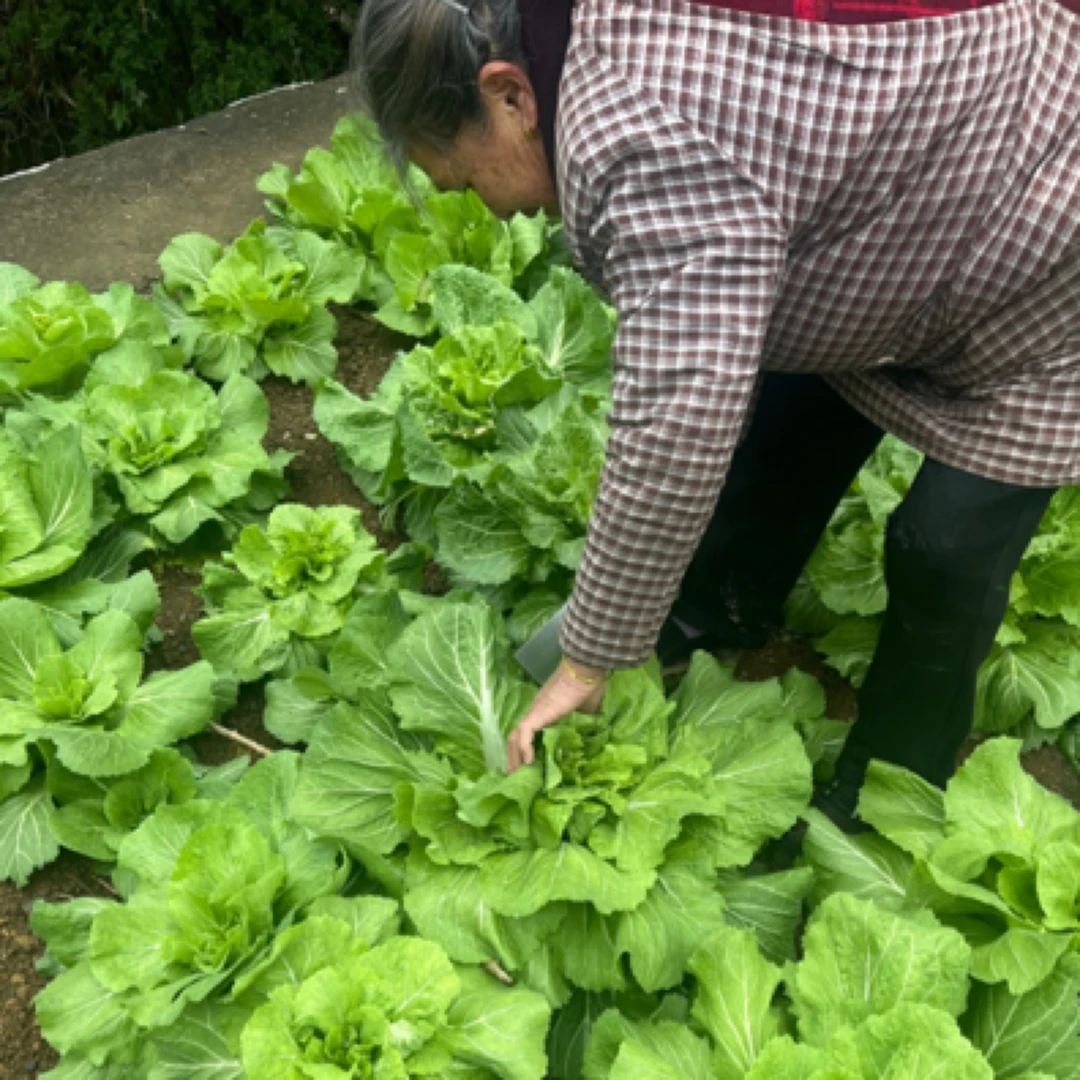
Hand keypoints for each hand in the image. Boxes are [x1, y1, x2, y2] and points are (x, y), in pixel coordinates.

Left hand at [507, 658, 606, 772]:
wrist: (585, 671)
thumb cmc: (588, 687)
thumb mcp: (587, 710)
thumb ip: (585, 720)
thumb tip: (594, 731)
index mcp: (545, 710)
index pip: (527, 731)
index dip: (524, 746)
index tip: (528, 763)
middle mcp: (535, 711)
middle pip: (516, 736)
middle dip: (514, 756)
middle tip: (516, 774)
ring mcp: (535, 712)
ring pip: (515, 737)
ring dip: (515, 756)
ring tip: (517, 774)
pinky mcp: (538, 714)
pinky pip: (525, 734)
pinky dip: (525, 749)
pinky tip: (529, 763)